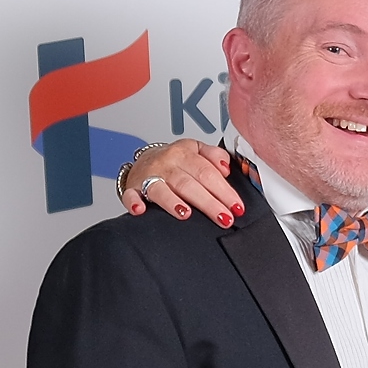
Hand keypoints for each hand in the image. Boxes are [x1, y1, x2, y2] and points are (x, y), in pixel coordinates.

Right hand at [120, 140, 244, 226]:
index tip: (237, 207)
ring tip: (186, 214)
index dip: (224, 191)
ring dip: (173, 202)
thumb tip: (227, 168)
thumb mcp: (197, 150)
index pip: (208, 172)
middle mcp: (167, 164)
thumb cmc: (175, 160)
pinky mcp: (132, 188)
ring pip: (162, 189)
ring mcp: (148, 176)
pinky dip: (134, 203)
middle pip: (189, 183)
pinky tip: (141, 210)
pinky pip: (131, 195)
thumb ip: (215, 155)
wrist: (144, 160)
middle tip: (224, 218)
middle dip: (209, 203)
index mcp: (185, 153)